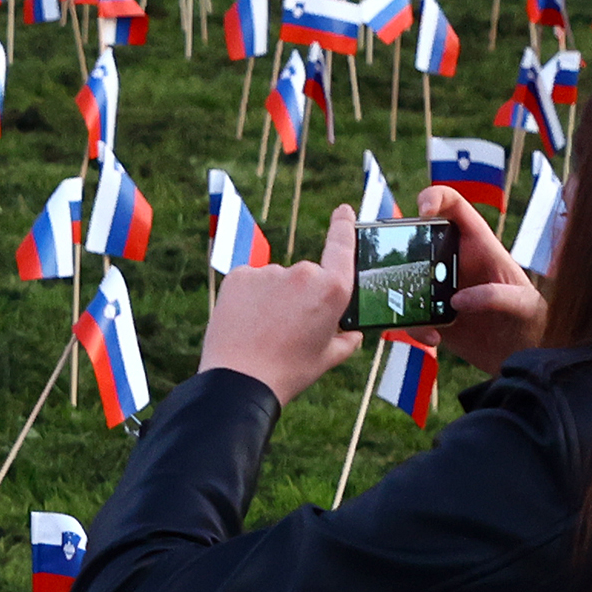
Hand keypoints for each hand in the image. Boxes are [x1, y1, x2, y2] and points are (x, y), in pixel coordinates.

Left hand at [198, 205, 365, 407]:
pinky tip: (246, 323)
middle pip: (306, 277)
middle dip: (300, 296)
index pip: (342, 245)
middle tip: (288, 330)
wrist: (239, 381)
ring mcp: (269, 272)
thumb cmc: (289, 372)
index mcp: (333, 289)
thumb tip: (352, 332)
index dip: (343, 225)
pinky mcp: (239, 275)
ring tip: (264, 332)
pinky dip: (249, 298)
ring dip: (272, 298)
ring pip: (275, 281)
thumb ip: (346, 339)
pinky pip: (250, 282)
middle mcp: (304, 273)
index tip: (343, 210)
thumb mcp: (328, 358)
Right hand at [410, 185, 545, 371]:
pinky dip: (414, 327)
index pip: (453, 207)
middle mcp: (454, 262)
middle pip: (416, 240)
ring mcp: (439, 288)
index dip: (435, 198)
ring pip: (404, 279)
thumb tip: (458, 301)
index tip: (423, 213)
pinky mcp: (431, 315)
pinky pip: (409, 315)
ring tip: (421, 317)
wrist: (524, 355)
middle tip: (402, 270)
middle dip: (401, 250)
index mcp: (479, 246)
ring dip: (400, 295)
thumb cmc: (533, 322)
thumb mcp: (526, 306)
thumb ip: (499, 297)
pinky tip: (434, 337)